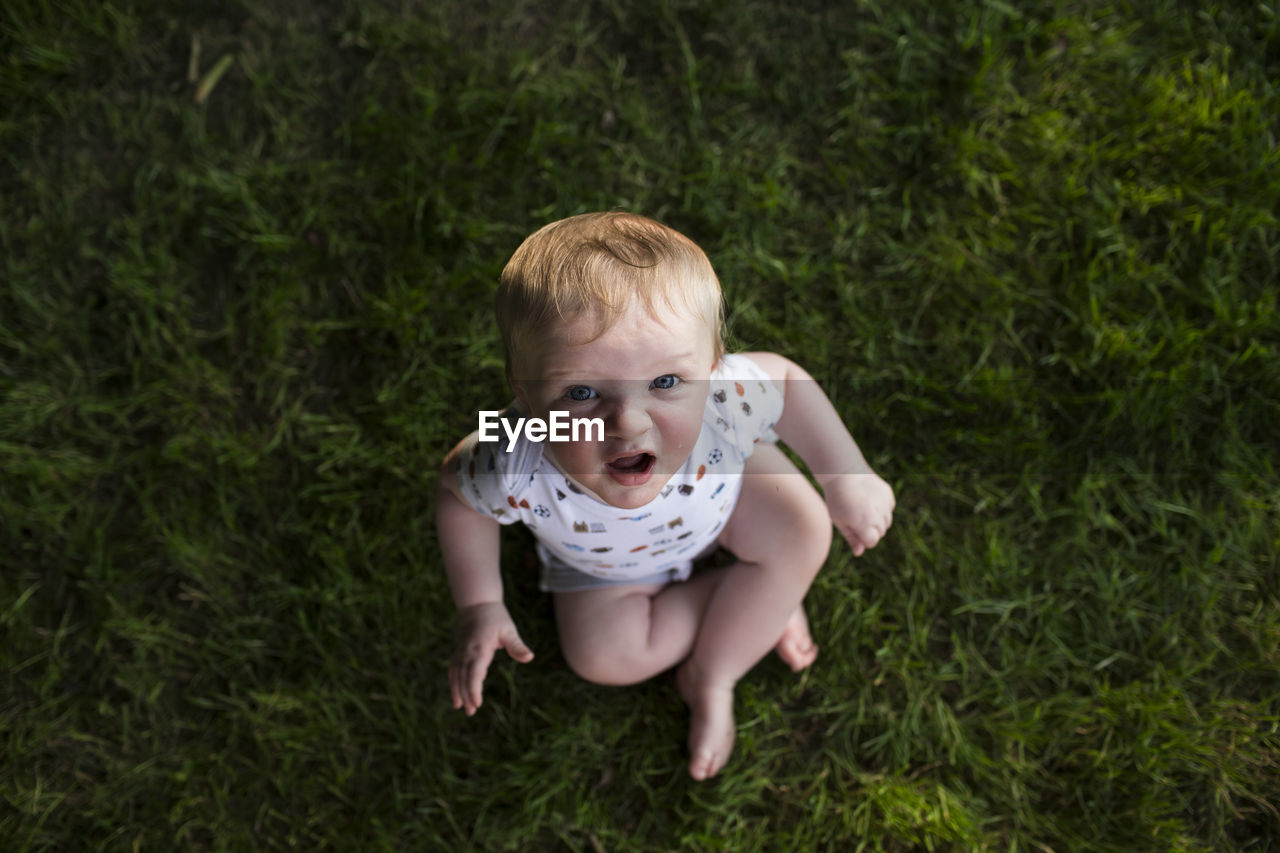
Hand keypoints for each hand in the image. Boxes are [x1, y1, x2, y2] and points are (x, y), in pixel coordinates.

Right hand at [449, 601, 533, 715]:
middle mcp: (467, 650)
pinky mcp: (458, 651)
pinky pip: (453, 668)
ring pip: (456, 673)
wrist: (477, 603)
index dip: (474, 688)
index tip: (477, 703)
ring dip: (457, 690)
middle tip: (470, 712)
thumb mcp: (509, 630)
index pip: (475, 672)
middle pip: (464, 676)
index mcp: (479, 647)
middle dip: (466, 694)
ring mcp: (460, 650)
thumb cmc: (496, 617)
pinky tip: (456, 694)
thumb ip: (517, 645)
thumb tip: (529, 658)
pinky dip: (453, 681)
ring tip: (460, 707)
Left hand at [823, 472, 895, 555]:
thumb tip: (859, 553)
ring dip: (877, 520)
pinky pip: (889, 509)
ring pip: (886, 522)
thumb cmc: (837, 499)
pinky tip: (869, 500)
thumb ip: (851, 538)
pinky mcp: (888, 493)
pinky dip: (882, 508)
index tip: (854, 530)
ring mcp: (884, 503)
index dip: (863, 539)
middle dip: (870, 529)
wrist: (842, 472)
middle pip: (880, 533)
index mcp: (863, 523)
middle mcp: (876, 514)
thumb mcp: (839, 520)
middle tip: (856, 516)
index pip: (872, 542)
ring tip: (862, 508)